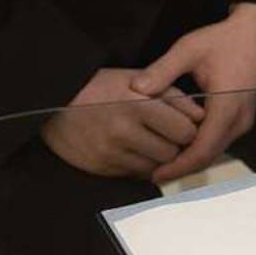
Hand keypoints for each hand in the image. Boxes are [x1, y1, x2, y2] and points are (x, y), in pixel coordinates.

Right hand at [40, 68, 204, 177]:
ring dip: (158, 158)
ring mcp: (110, 151)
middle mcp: (124, 131)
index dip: (190, 129)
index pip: (186, 131)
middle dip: (176, 146)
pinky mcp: (101, 166)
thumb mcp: (138, 81)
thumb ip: (173, 96)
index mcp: (138, 105)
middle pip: (173, 153)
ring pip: (156, 167)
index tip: (185, 126)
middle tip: (169, 136)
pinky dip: (140, 164)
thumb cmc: (102, 88)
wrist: (54, 102)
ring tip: (149, 140)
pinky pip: (135, 174)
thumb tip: (201, 117)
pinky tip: (132, 149)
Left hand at [131, 3, 255, 182]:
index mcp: (227, 107)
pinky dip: (202, 148)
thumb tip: (136, 90)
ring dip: (193, 159)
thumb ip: (162, 71)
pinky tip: (182, 145)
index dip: (179, 165)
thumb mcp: (188, 49)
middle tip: (154, 174)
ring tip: (165, 163)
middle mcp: (239, 120)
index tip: (157, 174)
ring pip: (216, 150)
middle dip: (184, 168)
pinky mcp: (243, 116)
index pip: (202, 149)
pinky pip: (221, 140)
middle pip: (210, 156)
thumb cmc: (226, 39)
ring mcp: (244, 119)